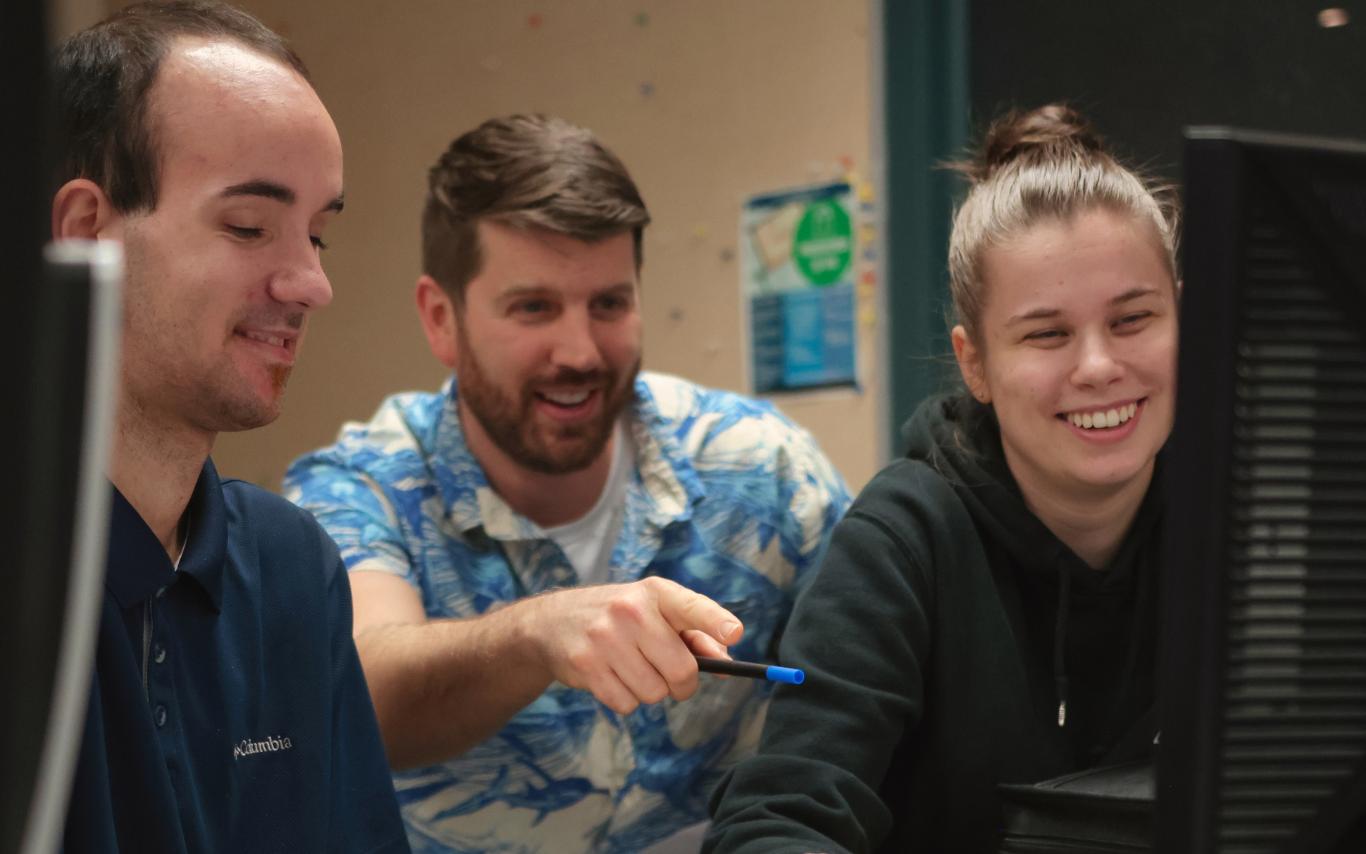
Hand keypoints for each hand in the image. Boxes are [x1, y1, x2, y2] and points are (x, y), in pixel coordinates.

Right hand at [523, 577, 743, 714]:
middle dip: (682, 684)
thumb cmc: (620, 618)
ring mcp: (606, 638)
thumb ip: (695, 635)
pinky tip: (612, 676)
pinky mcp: (586, 665)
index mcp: (655, 593)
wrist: (554, 621)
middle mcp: (631, 611)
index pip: (691, 606)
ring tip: (632, 669)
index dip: (715, 621)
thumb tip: (725, 664)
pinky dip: (626, 699)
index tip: (735, 633)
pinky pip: (628, 705)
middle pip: (682, 671)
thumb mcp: (655, 612)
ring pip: (655, 693)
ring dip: (650, 691)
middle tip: (672, 678)